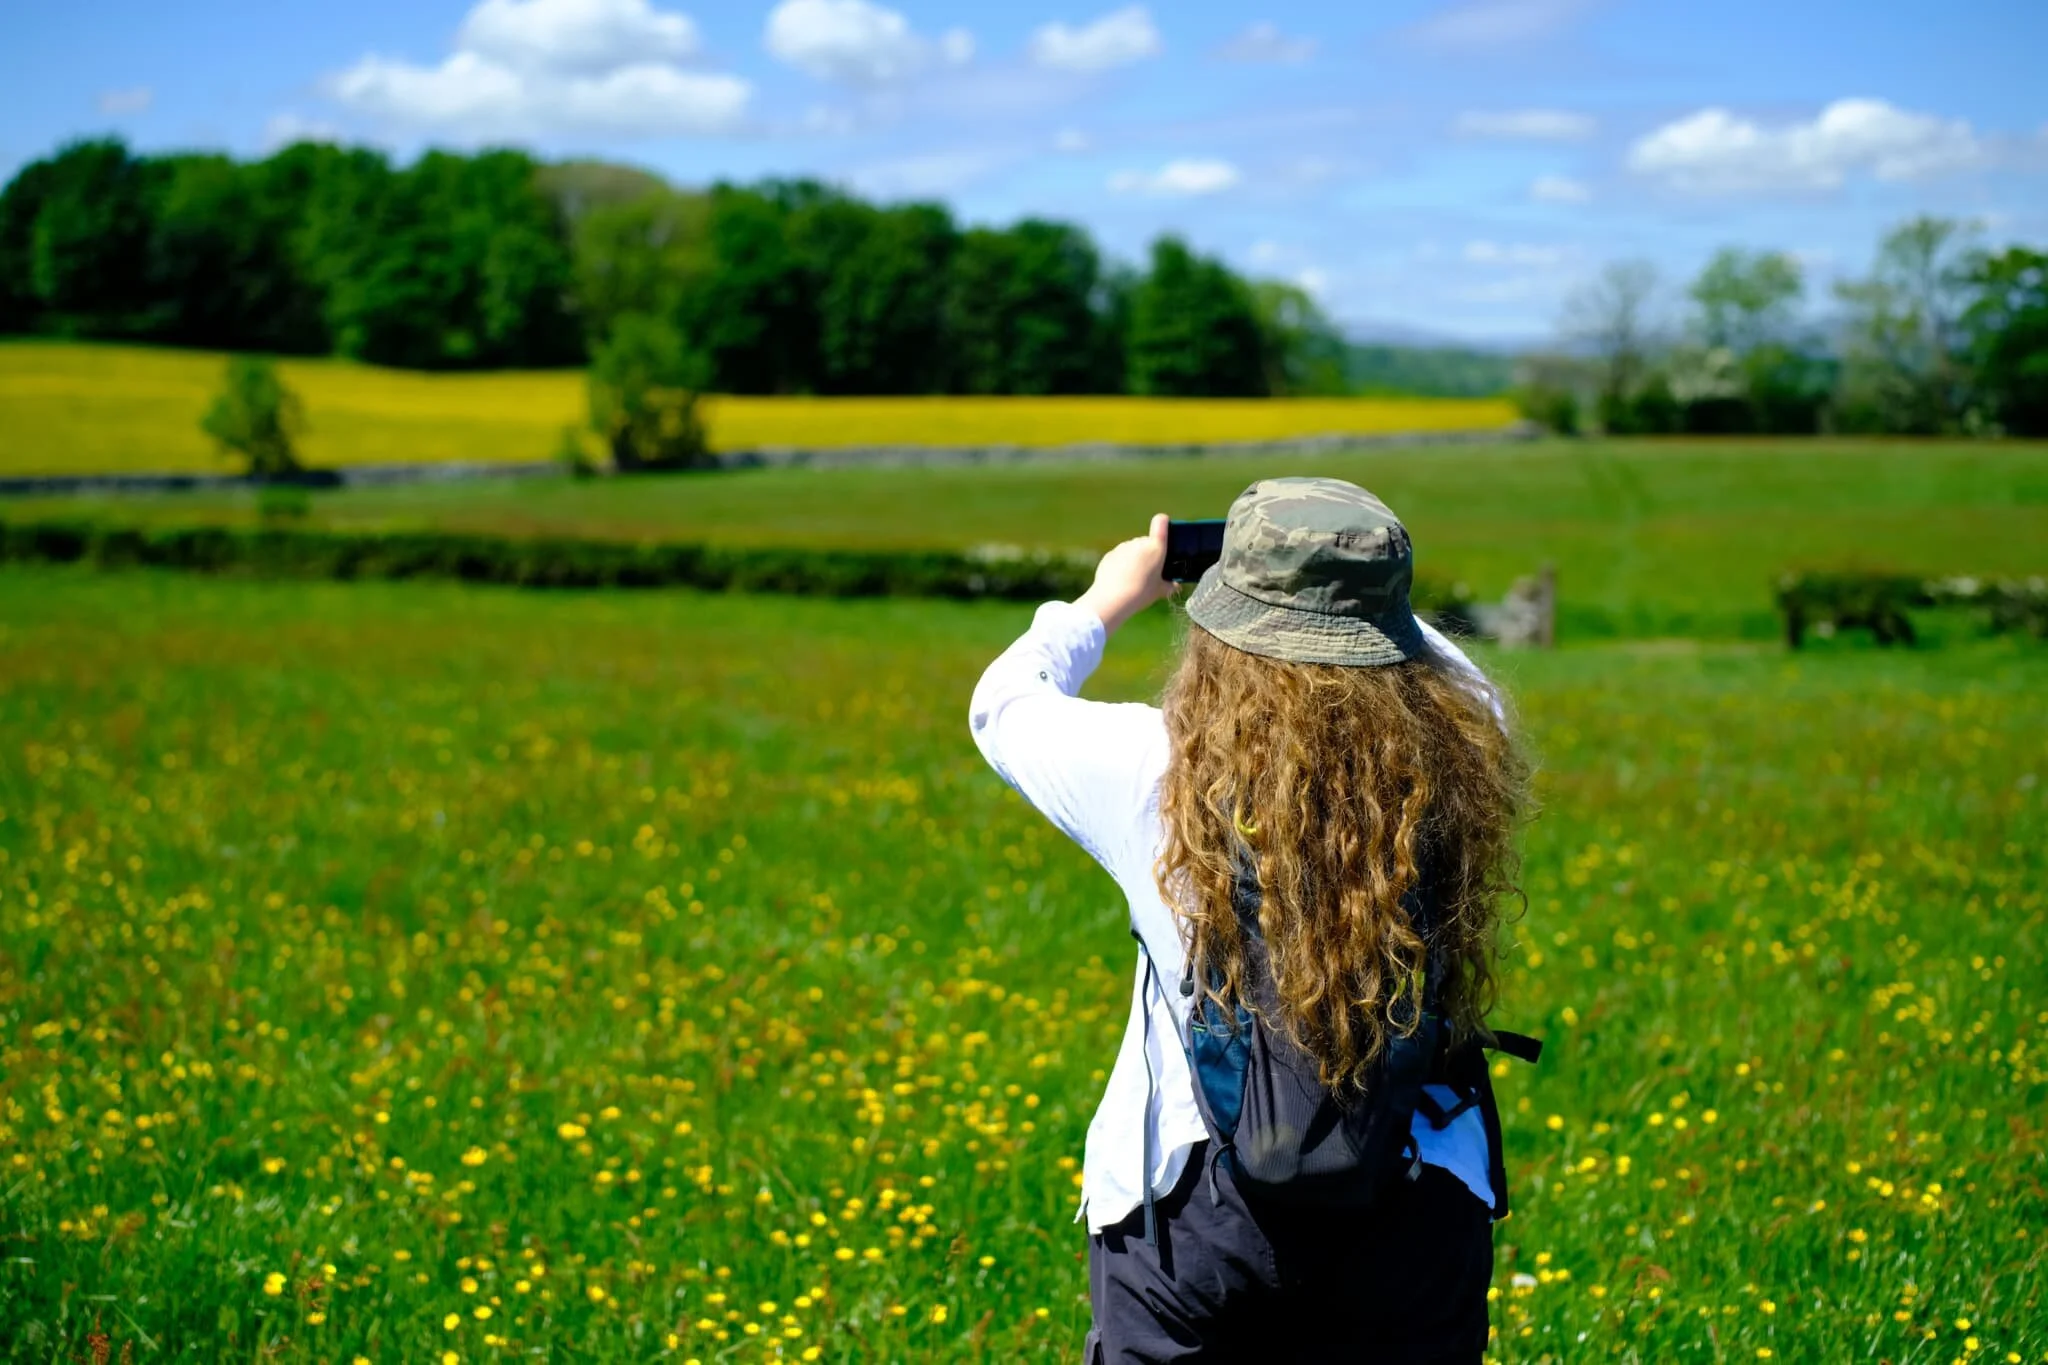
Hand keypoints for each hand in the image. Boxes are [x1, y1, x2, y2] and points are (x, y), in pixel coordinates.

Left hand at [1075, 513, 1178, 634]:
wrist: (1112, 599)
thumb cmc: (1141, 593)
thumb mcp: (1160, 591)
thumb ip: (1169, 585)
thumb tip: (1175, 586)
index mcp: (1155, 547)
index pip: (1161, 522)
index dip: (1163, 523)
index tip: (1163, 533)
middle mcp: (1139, 542)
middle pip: (1146, 541)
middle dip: (1149, 552)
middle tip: (1149, 571)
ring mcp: (1122, 547)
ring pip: (1132, 548)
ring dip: (1135, 558)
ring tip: (1134, 578)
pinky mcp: (1110, 555)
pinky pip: (1120, 556)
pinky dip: (1122, 564)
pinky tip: (1121, 580)